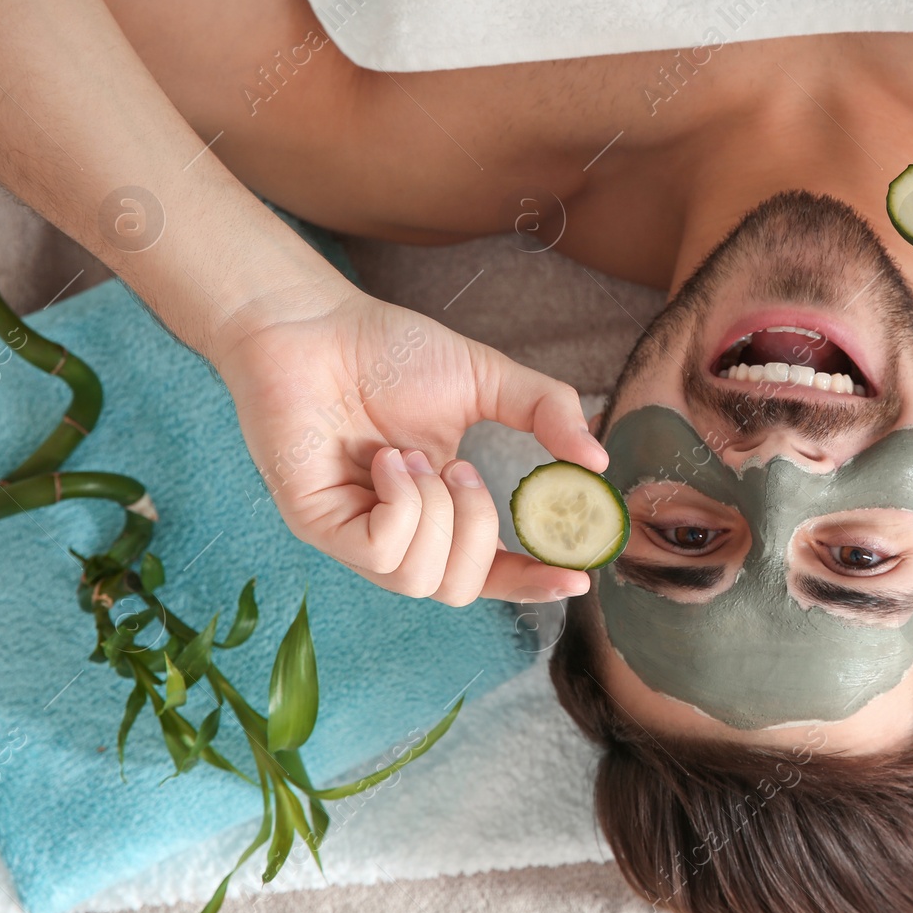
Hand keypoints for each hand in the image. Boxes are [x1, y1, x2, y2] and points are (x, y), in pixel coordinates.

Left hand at [210, 289, 608, 604]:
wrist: (315, 323)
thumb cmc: (389, 349)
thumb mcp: (489, 379)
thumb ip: (548, 413)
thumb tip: (598, 462)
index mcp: (439, 507)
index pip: (488, 572)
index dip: (532, 584)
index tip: (576, 577)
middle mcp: (396, 531)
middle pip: (457, 589)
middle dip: (478, 532)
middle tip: (464, 469)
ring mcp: (353, 533)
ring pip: (421, 580)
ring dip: (437, 513)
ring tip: (415, 456)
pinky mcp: (317, 525)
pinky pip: (382, 552)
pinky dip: (401, 505)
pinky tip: (388, 460)